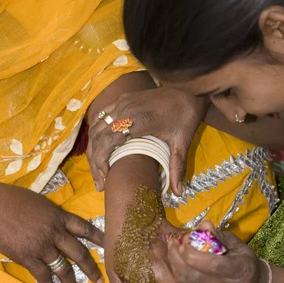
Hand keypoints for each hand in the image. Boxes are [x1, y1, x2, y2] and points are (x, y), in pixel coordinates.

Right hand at [0, 182, 103, 282]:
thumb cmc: (11, 200)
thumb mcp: (39, 203)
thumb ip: (51, 215)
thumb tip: (57, 223)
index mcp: (60, 216)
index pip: (85, 228)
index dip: (99, 238)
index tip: (110, 245)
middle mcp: (56, 233)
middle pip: (80, 253)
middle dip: (91, 268)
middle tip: (100, 280)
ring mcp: (43, 247)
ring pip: (64, 269)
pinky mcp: (29, 258)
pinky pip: (43, 275)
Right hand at [87, 87, 207, 194]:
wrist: (189, 89)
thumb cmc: (185, 116)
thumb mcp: (182, 143)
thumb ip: (177, 167)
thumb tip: (178, 193)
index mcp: (137, 121)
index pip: (107, 142)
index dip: (101, 161)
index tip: (105, 177)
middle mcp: (124, 110)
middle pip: (98, 137)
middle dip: (95, 161)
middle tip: (100, 182)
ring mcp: (121, 102)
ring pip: (96, 128)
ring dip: (94, 149)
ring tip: (98, 169)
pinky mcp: (122, 99)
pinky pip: (102, 117)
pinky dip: (98, 135)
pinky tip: (101, 149)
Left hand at [159, 221, 267, 282]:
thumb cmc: (243, 261)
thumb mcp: (236, 245)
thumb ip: (218, 235)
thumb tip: (203, 224)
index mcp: (241, 271)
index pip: (213, 265)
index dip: (194, 254)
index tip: (184, 241)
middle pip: (195, 276)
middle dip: (178, 258)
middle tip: (173, 242)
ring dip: (174, 264)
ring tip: (171, 249)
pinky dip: (177, 275)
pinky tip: (176, 263)